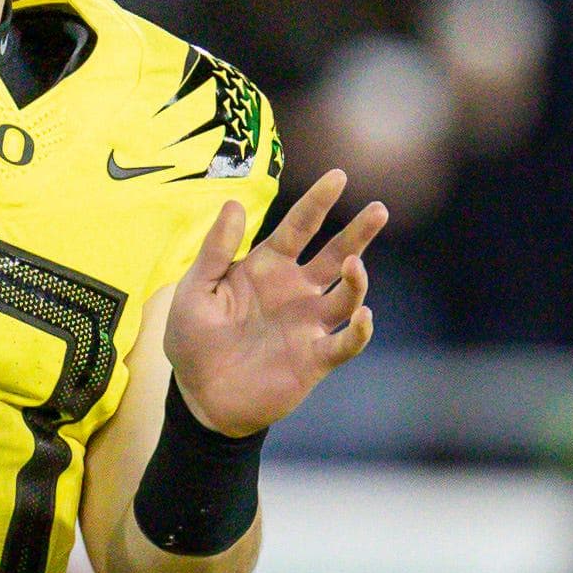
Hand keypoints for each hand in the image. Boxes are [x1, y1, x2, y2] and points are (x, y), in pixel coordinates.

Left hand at [163, 170, 385, 437]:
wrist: (199, 396)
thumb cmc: (194, 338)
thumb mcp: (196, 288)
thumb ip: (216, 249)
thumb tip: (234, 202)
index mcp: (267, 267)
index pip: (298, 227)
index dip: (317, 202)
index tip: (338, 176)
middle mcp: (295, 291)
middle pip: (334, 254)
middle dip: (358, 232)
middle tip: (379, 209)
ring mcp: (307, 324)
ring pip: (346, 294)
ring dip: (357, 279)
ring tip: (355, 263)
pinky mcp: (314, 358)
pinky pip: (345, 342)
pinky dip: (358, 330)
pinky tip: (362, 314)